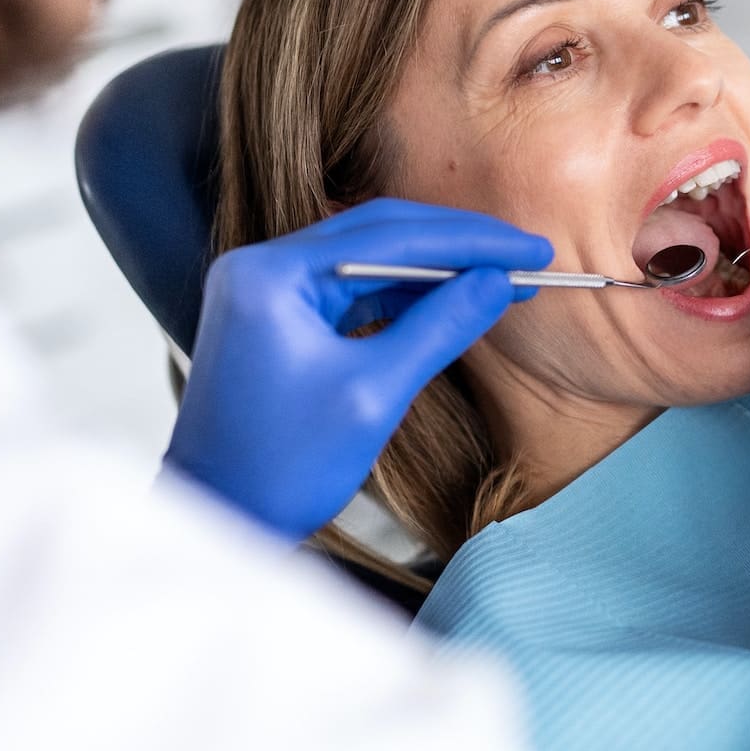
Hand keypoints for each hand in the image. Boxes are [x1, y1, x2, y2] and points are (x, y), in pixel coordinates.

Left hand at [164, 198, 550, 540]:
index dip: (472, 240)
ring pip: (368, 257)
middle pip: (379, 231)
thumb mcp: (375, 393)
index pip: (391, 236)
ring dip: (434, 268)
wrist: (217, 519)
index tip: (532, 249)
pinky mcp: (274, 314)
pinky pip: (350, 286)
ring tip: (500, 278)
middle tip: (526, 255)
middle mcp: (261, 266)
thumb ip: (440, 326)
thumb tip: (499, 283)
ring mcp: (264, 289)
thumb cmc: (283, 468)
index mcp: (272, 275)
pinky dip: (402, 293)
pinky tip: (449, 300)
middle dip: (457, 243)